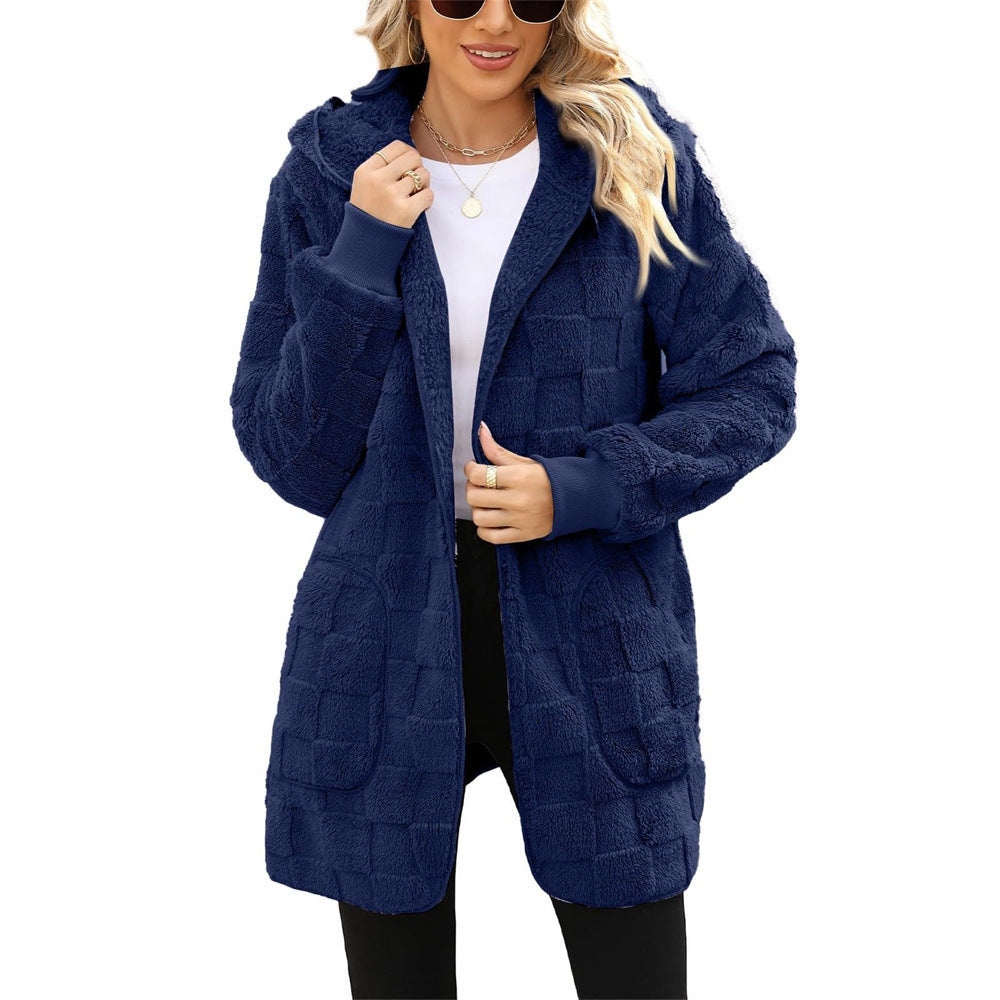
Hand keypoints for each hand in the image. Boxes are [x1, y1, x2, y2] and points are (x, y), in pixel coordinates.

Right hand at [350, 140, 433, 228]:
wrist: (366, 242)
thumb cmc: (368, 211)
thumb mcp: (364, 184)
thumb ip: (382, 168)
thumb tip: (411, 154)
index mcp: (366, 170)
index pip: (397, 147)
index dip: (409, 154)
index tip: (410, 165)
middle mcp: (378, 179)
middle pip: (413, 157)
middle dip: (418, 167)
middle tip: (414, 181)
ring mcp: (392, 195)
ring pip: (423, 175)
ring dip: (424, 185)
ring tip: (415, 196)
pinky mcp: (406, 210)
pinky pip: (429, 195)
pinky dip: (427, 200)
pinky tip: (418, 207)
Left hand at [463, 421, 553, 543]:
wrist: (574, 499)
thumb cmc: (546, 478)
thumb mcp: (524, 462)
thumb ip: (497, 450)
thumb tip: (481, 429)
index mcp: (519, 477)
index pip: (478, 474)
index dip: (470, 469)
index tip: (473, 468)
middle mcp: (518, 500)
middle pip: (474, 497)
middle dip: (472, 489)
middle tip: (479, 485)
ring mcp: (520, 520)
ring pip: (479, 518)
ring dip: (478, 509)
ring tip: (486, 503)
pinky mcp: (523, 535)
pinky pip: (491, 537)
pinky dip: (485, 529)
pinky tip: (491, 519)